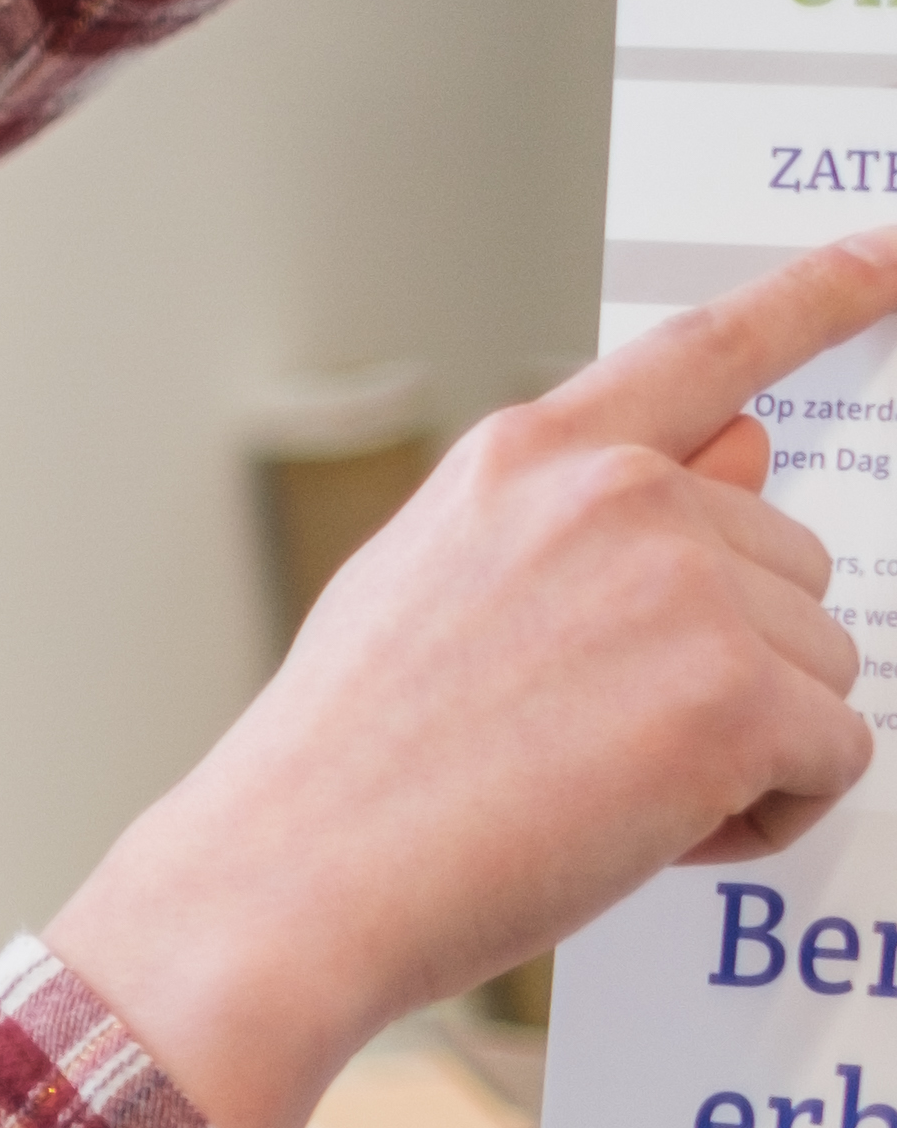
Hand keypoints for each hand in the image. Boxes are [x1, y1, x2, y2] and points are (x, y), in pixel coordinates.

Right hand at [47, 232, 896, 1127]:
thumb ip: (595, 520)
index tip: (891, 248)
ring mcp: (687, 588)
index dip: (821, 293)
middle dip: (728, 663)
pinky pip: (833, 759)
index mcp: (529, 458)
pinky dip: (762, 817)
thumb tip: (756, 454)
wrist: (290, 880)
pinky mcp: (738, 697)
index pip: (708, 351)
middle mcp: (619, 495)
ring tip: (596, 793)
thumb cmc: (349, 760)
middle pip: (790, 566)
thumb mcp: (444, 592)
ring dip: (747, 746)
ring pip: (821, 666)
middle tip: (582, 742)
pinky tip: (643, 834)